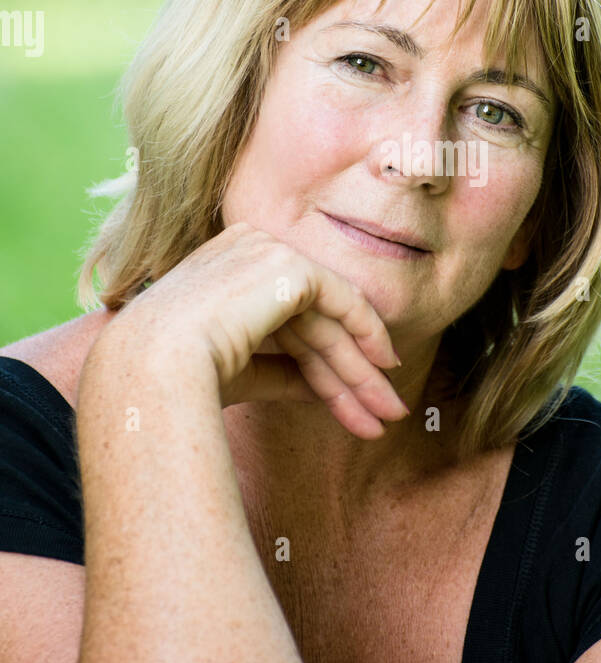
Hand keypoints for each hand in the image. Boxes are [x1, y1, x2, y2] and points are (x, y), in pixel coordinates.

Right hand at [94, 222, 408, 436]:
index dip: (323, 366)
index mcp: (222, 268)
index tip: (354, 404)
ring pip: (329, 318)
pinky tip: (384, 369)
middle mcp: (244, 248)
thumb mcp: (240, 372)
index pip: (286, 320)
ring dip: (361, 371)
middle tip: (384, 414)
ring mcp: (265, 250)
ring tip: (388, 414)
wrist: (149, 369)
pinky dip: (366, 334)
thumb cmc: (177, 380)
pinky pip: (341, 300)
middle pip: (311, 322)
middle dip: (351, 374)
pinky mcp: (287, 264)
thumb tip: (324, 389)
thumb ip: (283, 370)